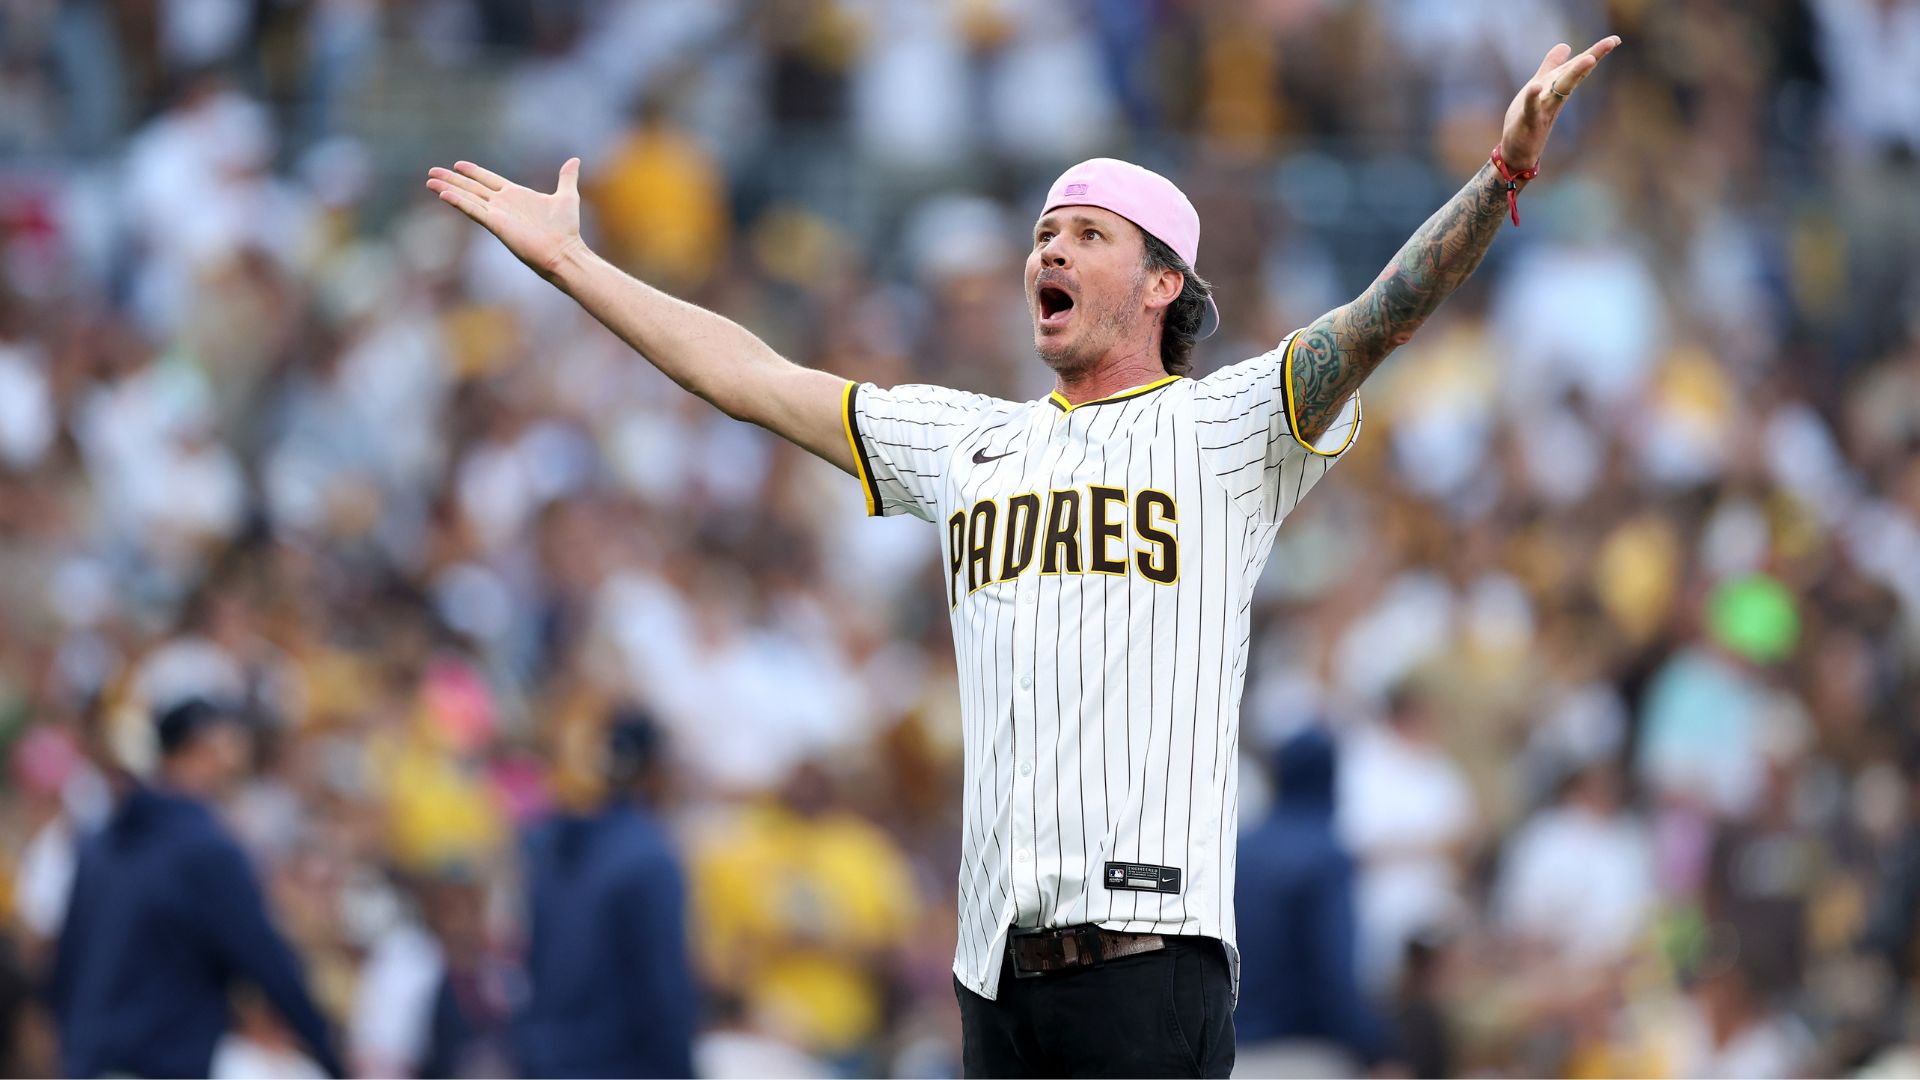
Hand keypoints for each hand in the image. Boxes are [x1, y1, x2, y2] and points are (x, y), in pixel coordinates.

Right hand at [426, 158, 585, 277]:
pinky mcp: (496, 224)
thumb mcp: (566, 197)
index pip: (489, 180)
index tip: (458, 165)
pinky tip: (443, 195)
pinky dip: (458, 202)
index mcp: (516, 195)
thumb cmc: (566, 229)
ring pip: (468, 197)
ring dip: (448, 189)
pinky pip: (473, 210)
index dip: (474, 172)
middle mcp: (504, 204)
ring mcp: (498, 214)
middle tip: (432, 172)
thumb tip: (575, 161)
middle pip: (472, 188)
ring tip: (430, 181)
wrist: (564, 251)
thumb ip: (566, 178)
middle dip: (452, 179)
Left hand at [1500, 36, 1620, 173]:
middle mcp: (1555, 97)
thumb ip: (1551, 66)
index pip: (1579, 68)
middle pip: (1575, 75)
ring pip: (1560, 90)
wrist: (1517, 151)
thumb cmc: (1530, 118)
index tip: (1615, 39)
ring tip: (1589, 59)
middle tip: (1611, 42)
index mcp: (1558, 87)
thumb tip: (1565, 46)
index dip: (1596, 52)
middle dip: (1591, 58)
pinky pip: (1531, 108)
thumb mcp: (1540, 86)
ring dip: (1573, 74)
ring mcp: (1544, 110)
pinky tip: (1535, 87)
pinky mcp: (1528, 121)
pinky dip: (1533, 98)